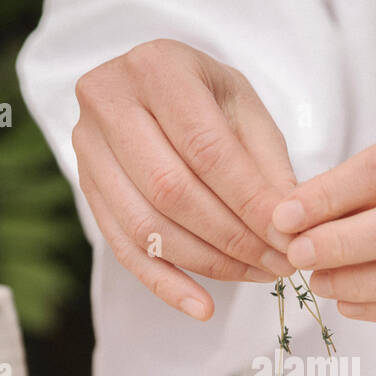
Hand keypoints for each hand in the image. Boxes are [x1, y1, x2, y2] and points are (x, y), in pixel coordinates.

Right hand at [73, 39, 295, 319]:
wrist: (149, 87)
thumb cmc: (206, 96)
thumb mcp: (244, 109)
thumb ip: (266, 163)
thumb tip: (290, 226)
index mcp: (155, 67)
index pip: (206, 149)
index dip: (250, 201)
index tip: (291, 237)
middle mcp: (107, 101)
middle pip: (171, 191)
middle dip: (233, 237)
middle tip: (279, 264)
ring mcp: (86, 147)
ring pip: (146, 226)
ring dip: (207, 263)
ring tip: (257, 276)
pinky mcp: (84, 188)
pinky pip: (123, 249)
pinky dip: (165, 284)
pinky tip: (202, 308)